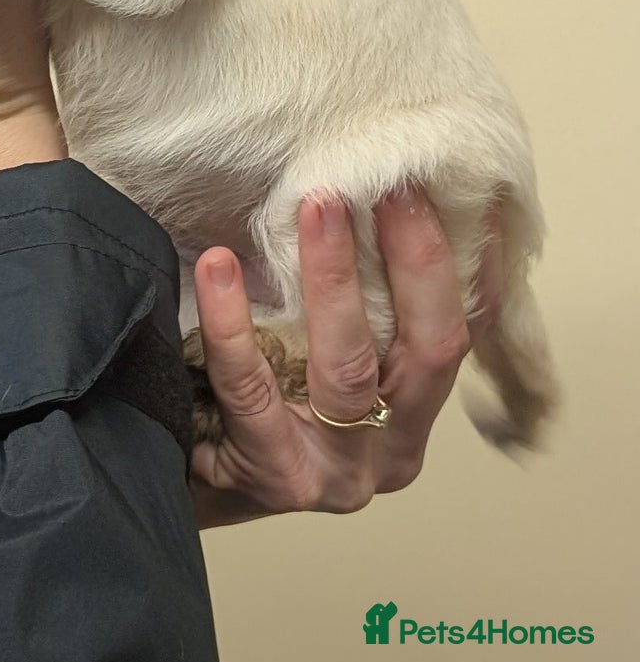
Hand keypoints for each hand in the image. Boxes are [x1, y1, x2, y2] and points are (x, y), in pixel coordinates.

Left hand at [190, 189, 501, 526]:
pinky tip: (218, 267)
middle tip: (389, 186)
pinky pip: (251, 387)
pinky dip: (231, 321)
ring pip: (348, 368)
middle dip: (416, 257)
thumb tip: (373, 191)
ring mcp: (340, 469)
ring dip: (334, 277)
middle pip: (429, 347)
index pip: (463, 331)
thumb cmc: (266, 399)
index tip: (459, 190)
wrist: (190, 473)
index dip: (471, 264)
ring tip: (316, 206)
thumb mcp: (326, 352)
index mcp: (418, 409)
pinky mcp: (276, 475)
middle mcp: (395, 446)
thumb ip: (362, 298)